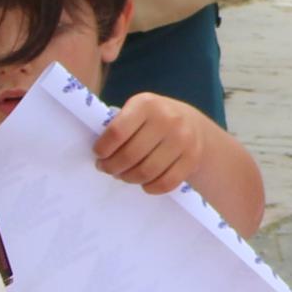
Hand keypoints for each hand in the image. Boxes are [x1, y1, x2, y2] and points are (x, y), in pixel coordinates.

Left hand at [90, 92, 208, 194]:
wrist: (190, 122)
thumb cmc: (151, 119)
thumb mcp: (136, 111)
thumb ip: (119, 126)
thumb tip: (100, 154)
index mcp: (146, 104)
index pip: (117, 132)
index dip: (102, 149)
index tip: (98, 154)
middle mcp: (168, 119)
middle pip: (130, 155)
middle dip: (112, 167)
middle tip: (107, 168)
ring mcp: (183, 139)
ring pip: (147, 171)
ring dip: (129, 178)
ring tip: (124, 174)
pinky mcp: (193, 158)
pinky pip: (166, 182)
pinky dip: (150, 187)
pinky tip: (144, 182)